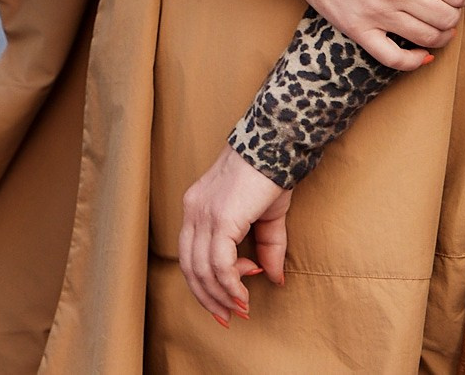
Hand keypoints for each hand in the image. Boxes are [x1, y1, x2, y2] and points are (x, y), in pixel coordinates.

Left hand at [179, 147, 291, 322]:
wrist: (276, 148)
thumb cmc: (270, 179)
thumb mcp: (268, 218)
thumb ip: (267, 249)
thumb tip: (274, 280)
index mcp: (196, 208)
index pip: (188, 255)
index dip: (202, 284)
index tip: (224, 303)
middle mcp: (193, 211)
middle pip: (188, 266)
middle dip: (207, 297)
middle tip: (227, 317)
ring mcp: (203, 214)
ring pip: (201, 269)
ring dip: (220, 295)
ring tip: (241, 307)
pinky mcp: (220, 217)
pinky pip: (219, 263)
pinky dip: (230, 284)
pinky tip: (244, 294)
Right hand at [263, 0, 464, 69]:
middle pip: (448, 17)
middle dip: (453, 12)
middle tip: (441, 3)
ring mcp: (375, 12)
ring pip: (429, 38)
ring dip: (441, 34)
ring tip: (433, 22)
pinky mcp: (356, 28)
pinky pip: (393, 58)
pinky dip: (414, 61)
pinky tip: (421, 53)